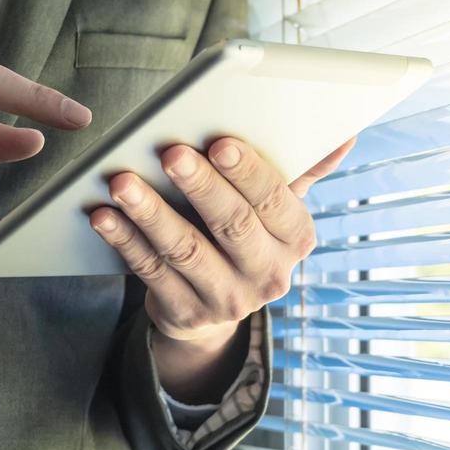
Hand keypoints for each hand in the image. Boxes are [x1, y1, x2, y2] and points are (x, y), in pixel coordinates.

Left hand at [85, 136, 354, 398]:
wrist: (216, 306)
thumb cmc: (246, 234)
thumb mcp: (278, 206)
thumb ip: (303, 169)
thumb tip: (345, 135)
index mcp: (296, 238)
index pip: (275, 202)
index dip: (249, 173)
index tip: (220, 141)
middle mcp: (269, 273)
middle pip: (232, 225)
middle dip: (200, 187)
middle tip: (170, 152)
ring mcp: (228, 300)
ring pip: (185, 251)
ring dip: (151, 214)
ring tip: (122, 182)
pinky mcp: (186, 314)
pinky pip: (150, 272)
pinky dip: (125, 241)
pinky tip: (103, 216)